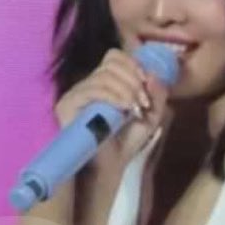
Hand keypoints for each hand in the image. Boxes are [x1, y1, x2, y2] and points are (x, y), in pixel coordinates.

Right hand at [53, 48, 170, 166]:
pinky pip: (92, 89)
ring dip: (127, 90)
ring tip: (136, 109)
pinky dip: (114, 96)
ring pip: (105, 75)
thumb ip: (157, 95)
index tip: (147, 85)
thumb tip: (154, 74)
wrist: (108, 168)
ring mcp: (77, 93)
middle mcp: (89, 83)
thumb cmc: (125, 143)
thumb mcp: (150, 117)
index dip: (134, 66)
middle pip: (112, 63)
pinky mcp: (68, 104)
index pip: (116, 57)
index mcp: (106, 83)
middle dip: (134, 80)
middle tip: (143, 102)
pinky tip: (125, 109)